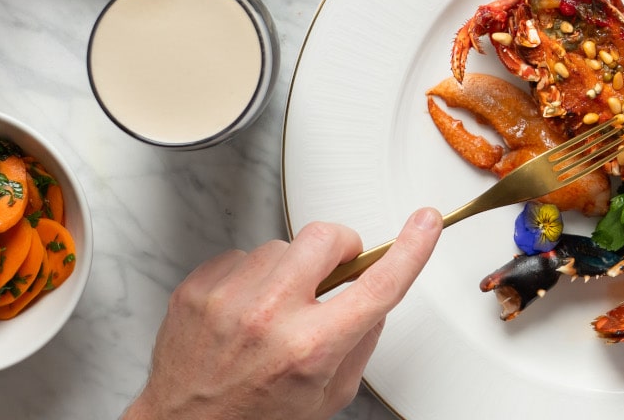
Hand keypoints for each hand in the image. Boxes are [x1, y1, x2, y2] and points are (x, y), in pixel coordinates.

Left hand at [124, 210, 442, 419]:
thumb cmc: (254, 419)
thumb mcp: (327, 396)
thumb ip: (359, 344)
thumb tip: (373, 299)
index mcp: (310, 348)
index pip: (377, 285)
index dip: (411, 249)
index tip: (425, 223)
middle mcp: (269, 317)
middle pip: (325, 237)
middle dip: (340, 248)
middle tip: (334, 272)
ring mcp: (228, 298)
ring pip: (281, 245)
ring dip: (289, 269)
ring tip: (275, 309)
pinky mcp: (198, 287)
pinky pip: (241, 255)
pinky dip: (250, 277)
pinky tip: (244, 310)